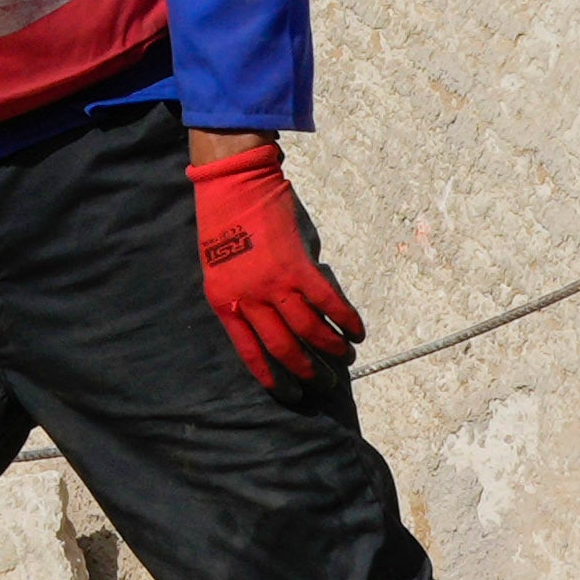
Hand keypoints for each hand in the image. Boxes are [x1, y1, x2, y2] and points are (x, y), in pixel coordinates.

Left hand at [190, 136, 362, 389]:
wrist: (233, 185)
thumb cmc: (224, 222)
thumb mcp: (223, 267)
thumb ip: (249, 294)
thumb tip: (280, 313)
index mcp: (226, 304)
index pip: (251, 354)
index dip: (273, 378)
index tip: (291, 395)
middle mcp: (249, 300)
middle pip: (283, 348)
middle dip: (307, 371)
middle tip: (325, 383)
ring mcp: (273, 284)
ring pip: (308, 329)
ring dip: (330, 348)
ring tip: (344, 357)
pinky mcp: (297, 266)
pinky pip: (326, 301)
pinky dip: (344, 318)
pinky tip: (356, 330)